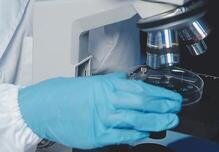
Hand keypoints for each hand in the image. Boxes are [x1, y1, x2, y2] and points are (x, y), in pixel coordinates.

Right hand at [18, 73, 181, 148]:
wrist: (42, 108)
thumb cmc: (62, 93)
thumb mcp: (89, 81)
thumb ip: (111, 82)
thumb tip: (127, 81)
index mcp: (106, 88)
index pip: (142, 91)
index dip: (161, 96)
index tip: (172, 97)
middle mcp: (107, 104)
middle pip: (144, 107)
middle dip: (164, 109)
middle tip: (176, 110)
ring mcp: (103, 122)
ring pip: (137, 123)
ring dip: (155, 123)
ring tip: (167, 122)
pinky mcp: (97, 137)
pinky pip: (122, 137)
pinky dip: (136, 135)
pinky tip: (145, 133)